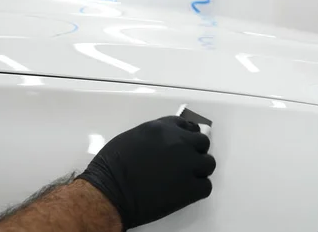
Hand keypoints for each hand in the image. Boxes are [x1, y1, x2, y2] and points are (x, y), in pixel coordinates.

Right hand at [77, 116, 215, 229]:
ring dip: (199, 169)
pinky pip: (206, 186)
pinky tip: (187, 191)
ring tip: (187, 178)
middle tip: (186, 162)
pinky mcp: (190, 188)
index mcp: (163, 128)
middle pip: (202, 142)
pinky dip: (198, 189)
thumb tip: (165, 144)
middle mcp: (179, 142)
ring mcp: (187, 165)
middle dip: (195, 151)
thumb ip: (154, 137)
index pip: (186, 125)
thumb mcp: (133, 138)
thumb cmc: (111, 167)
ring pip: (208, 163)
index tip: (187, 141)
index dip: (187, 135)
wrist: (110, 191)